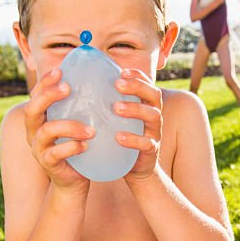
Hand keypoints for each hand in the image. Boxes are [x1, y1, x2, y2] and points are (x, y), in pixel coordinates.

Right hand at [22, 67, 94, 190]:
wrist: (74, 181)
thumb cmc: (77, 147)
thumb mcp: (75, 124)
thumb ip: (78, 107)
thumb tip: (97, 78)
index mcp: (39, 119)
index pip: (36, 95)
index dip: (45, 82)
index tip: (60, 70)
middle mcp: (33, 132)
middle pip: (32, 110)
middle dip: (48, 96)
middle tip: (68, 88)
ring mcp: (39, 148)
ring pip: (46, 132)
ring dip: (69, 126)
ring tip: (91, 129)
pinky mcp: (48, 164)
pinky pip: (55, 154)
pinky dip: (71, 147)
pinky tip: (86, 146)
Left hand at [114, 69, 162, 183]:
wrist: (135, 169)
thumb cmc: (122, 138)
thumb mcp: (117, 119)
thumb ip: (109, 103)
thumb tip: (85, 84)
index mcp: (146, 105)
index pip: (147, 84)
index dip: (138, 76)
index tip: (121, 72)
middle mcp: (154, 116)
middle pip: (154, 95)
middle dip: (137, 87)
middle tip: (118, 85)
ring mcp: (154, 133)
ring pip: (153, 116)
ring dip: (135, 109)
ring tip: (116, 108)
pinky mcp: (152, 151)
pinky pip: (147, 143)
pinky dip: (134, 139)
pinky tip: (119, 137)